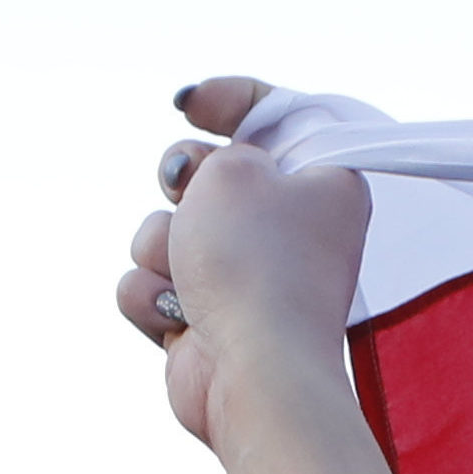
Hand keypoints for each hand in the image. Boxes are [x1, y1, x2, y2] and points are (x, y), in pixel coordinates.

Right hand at [123, 76, 398, 473]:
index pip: (275, 118)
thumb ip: (215, 154)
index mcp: (322, 181)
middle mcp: (288, 229)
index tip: (187, 104)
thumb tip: (196, 196)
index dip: (226, 100)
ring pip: (164, 231)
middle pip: (206, 173)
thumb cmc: (255, 263)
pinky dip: (152, 296)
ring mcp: (244, 279)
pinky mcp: (204, 322)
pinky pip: (150, 284)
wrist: (255, 373)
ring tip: (188, 277)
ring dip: (159, 246)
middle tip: (185, 190)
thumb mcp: (234, 168)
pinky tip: (177, 318)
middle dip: (180, 180)